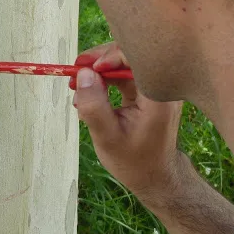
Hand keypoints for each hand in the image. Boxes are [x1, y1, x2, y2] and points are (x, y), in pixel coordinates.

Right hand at [72, 43, 186, 199]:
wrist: (154, 177)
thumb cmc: (134, 161)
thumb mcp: (107, 137)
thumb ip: (94, 106)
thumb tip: (83, 74)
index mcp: (157, 95)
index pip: (138, 57)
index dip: (111, 56)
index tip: (88, 69)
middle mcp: (160, 86)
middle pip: (130, 57)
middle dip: (99, 62)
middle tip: (74, 72)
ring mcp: (154, 89)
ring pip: (123, 65)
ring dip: (98, 72)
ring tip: (76, 86)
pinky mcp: (146, 93)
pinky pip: (123, 77)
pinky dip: (103, 82)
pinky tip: (88, 95)